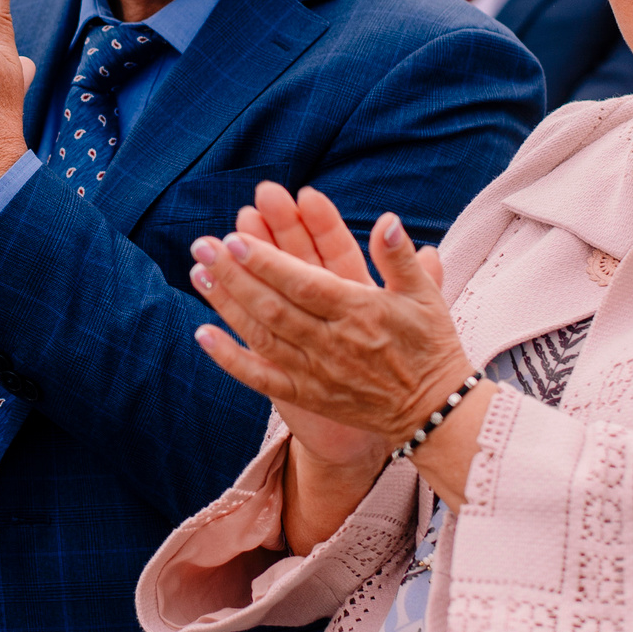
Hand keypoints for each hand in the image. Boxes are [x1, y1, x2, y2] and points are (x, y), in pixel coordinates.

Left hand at [187, 187, 481, 495]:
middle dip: (234, 274)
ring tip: (198, 273)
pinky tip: (203, 334)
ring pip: (261, 335)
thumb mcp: (425, 296)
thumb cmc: (430, 345)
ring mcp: (316, 372)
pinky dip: (230, 359)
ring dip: (226, 304)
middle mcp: (331, 342)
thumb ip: (400, 257)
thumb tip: (387, 219)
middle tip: (203, 245)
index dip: (267, 261)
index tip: (236, 238)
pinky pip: (261, 378)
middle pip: (272, 305)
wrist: (434, 412)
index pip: (303, 282)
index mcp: (358, 311)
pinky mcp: (307, 396)